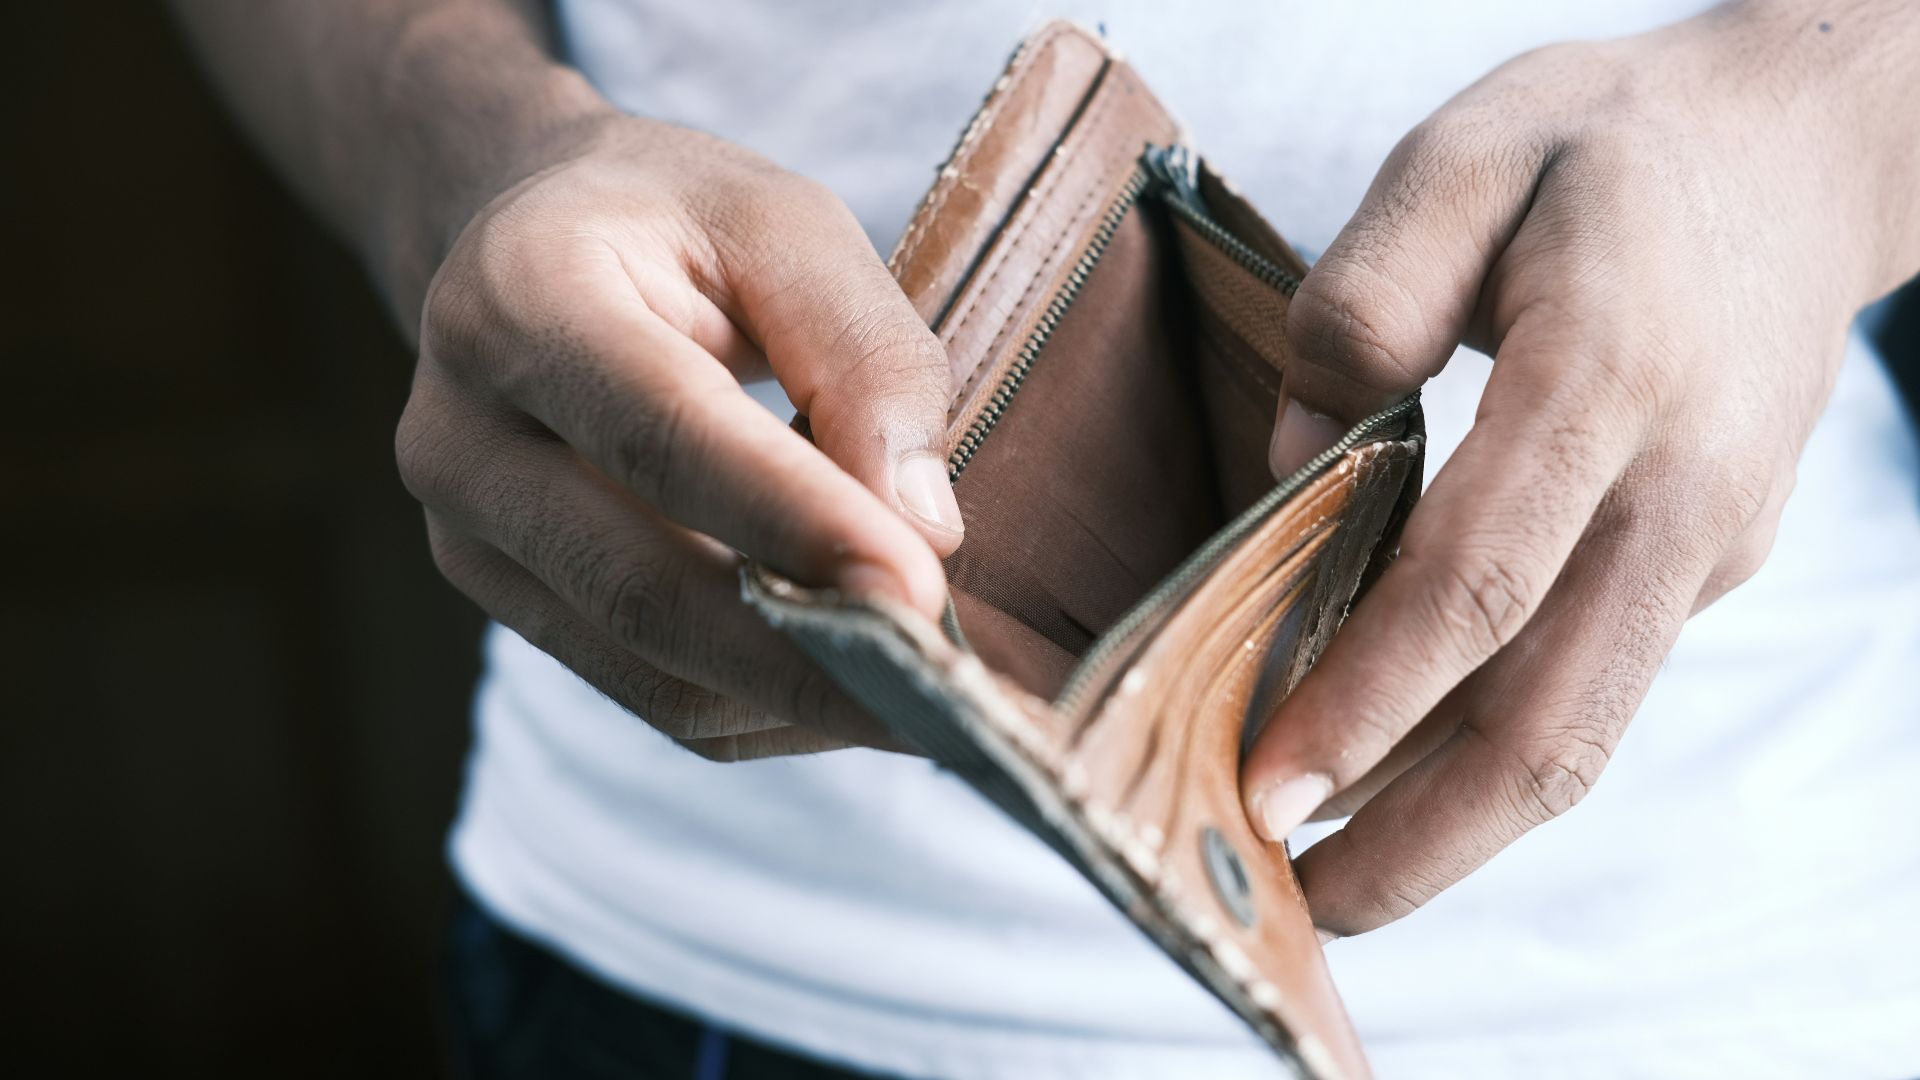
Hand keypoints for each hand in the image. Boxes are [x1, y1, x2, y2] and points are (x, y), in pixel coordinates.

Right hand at [396, 111, 965, 758]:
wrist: (530, 245)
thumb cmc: (675, 225)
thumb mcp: (787, 225)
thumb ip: (863, 354)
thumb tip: (923, 528)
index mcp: (521, 297)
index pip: (664, 436)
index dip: (794, 524)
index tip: (919, 592)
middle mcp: (462, 434)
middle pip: (642, 589)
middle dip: (808, 657)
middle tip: (947, 691)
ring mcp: (468, 537)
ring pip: (651, 674)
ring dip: (801, 700)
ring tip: (927, 694)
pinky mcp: (509, 606)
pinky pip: (655, 699)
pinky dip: (769, 709)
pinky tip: (854, 682)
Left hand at [1243, 1, 1919, 937]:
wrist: (1797, 155)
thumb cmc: (1606, 149)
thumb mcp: (1467, 154)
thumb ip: (1366, 299)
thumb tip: (1296, 461)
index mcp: (1610, 374)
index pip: (1481, 579)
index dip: (1370, 699)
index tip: (1268, 787)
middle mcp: (1678, 488)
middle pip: (1552, 717)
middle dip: (1421, 838)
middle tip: (1297, 906)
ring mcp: (1707, 540)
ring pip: (1582, 727)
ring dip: (1456, 824)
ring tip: (1332, 876)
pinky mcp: (1708, 564)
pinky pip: (1591, 680)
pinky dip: (1492, 746)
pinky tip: (1399, 767)